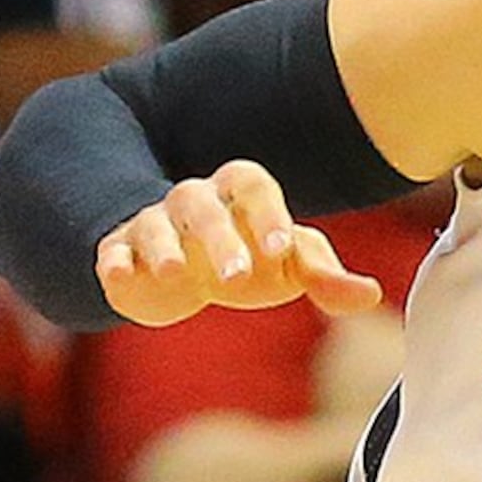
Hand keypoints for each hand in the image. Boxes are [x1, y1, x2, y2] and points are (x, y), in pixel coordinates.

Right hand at [95, 161, 387, 327]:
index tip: (282, 250)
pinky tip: (118, 277)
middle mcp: (193, 201)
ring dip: (163, 247)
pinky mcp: (119, 252)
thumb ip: (323, 275)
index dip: (268, 214)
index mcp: (238, 193)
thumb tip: (370, 294)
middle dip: (219, 238)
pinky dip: (114, 261)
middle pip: (202, 205)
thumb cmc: (247, 260)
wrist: (186, 272)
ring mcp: (152, 223)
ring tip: (172, 273)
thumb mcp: (286, 268)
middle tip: (237, 278)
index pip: (253, 186)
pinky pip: (112, 250)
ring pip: (154, 223)